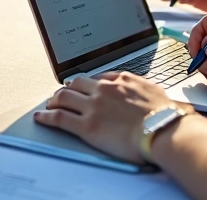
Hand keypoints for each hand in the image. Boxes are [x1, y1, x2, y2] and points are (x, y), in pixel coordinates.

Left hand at [34, 73, 189, 162]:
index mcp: (121, 80)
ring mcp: (93, 106)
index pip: (98, 77)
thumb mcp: (155, 91)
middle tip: (62, 95)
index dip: (87, 83)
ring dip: (53, 101)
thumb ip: (142, 89)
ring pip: (63, 97)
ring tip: (49, 105)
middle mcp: (104, 89)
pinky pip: (59, 118)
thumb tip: (144, 92)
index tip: (84, 86)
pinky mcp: (86, 125)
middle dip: (67, 89)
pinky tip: (41, 117)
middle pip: (76, 83)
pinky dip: (46, 117)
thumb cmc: (164, 115)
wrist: (162, 129)